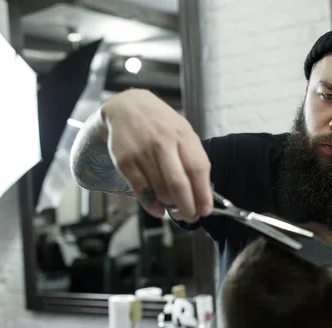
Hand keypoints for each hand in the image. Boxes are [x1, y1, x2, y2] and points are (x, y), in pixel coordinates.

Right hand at [102, 89, 212, 221]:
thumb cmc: (162, 125)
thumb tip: (203, 194)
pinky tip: (158, 209)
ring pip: (160, 190)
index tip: (205, 210)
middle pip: (179, 184)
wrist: (127, 107)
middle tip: (190, 216)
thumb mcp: (183, 133)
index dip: (203, 194)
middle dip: (187, 207)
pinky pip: (141, 190)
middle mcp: (163, 143)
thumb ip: (193, 159)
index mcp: (184, 136)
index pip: (198, 169)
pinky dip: (152, 205)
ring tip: (174, 208)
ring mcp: (143, 152)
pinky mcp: (125, 161)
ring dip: (170, 205)